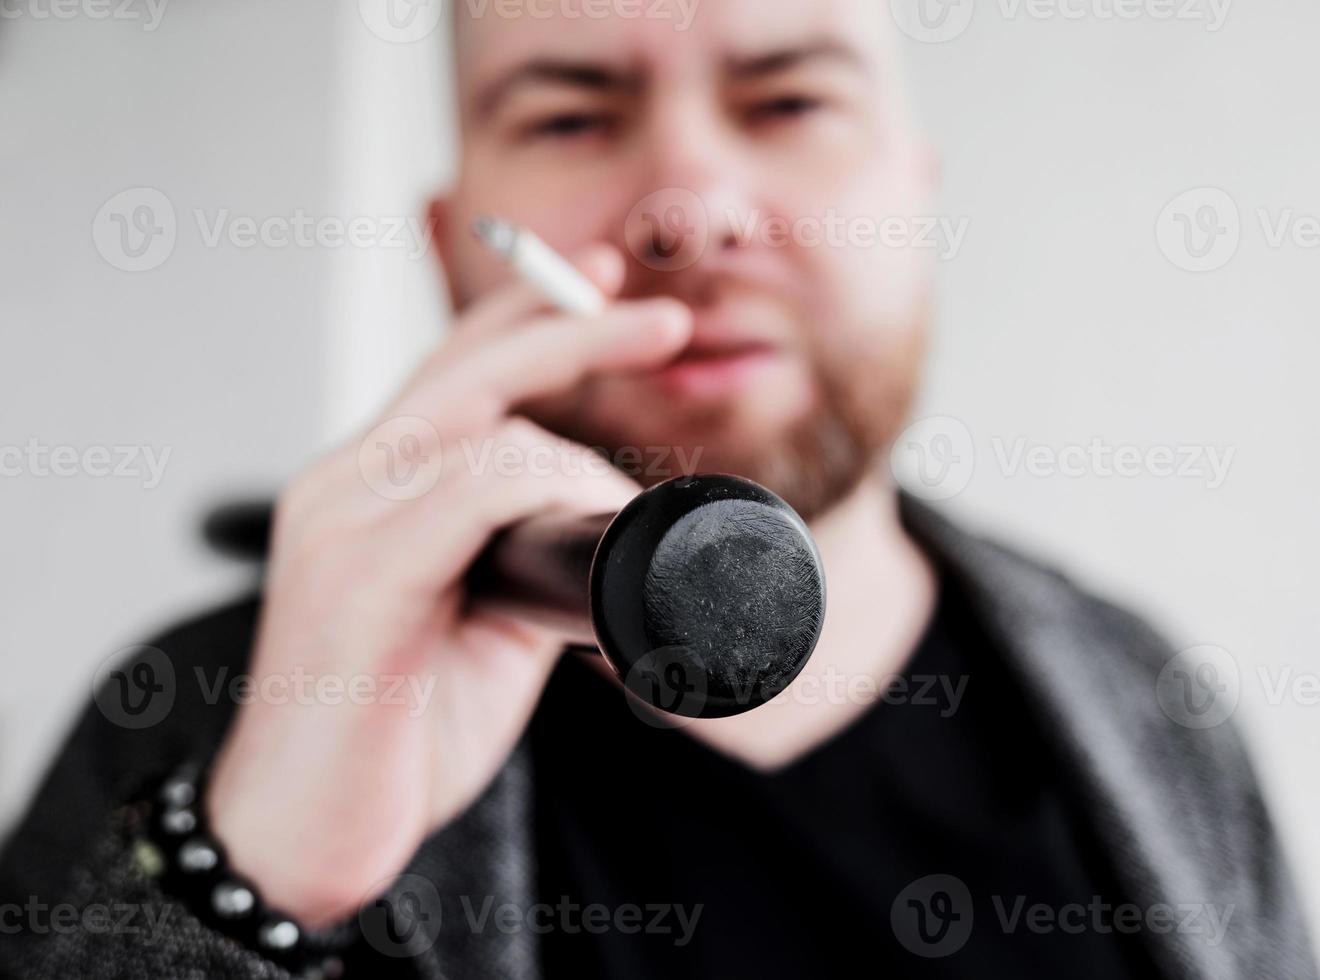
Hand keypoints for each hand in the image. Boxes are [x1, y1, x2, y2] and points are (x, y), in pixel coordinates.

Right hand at [206, 246, 691, 926]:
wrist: (304, 837)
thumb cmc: (394, 732)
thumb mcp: (481, 624)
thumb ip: (523, 553)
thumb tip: (591, 519)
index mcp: (368, 489)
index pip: (450, 374)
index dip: (526, 320)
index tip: (602, 285)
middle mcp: (344, 484)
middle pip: (469, 368)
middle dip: (573, 326)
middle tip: (664, 318)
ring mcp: (342, 522)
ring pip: (482, 426)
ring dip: (577, 457)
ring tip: (619, 516)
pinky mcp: (359, 576)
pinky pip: (470, 492)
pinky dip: (543, 491)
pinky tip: (578, 519)